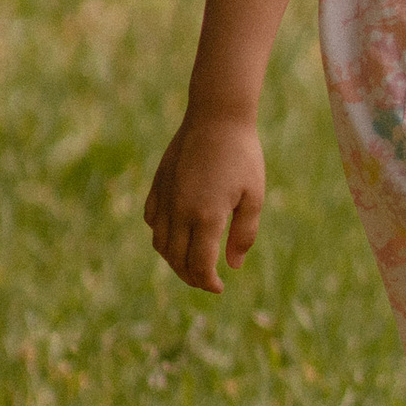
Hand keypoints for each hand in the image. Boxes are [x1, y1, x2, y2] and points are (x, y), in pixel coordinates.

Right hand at [144, 107, 264, 291]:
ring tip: (191, 263)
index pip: (200, 265)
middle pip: (177, 260)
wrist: (217, 117)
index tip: (219, 288)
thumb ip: (244, 234)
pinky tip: (177, 235)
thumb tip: (232, 266)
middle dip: (191, 276)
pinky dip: (161, 235)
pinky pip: (151, 220)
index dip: (208, 283)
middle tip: (206, 281)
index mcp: (206, 217)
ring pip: (160, 243)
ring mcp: (165, 198)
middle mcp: (180, 211)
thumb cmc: (242, 156)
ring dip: (173, 260)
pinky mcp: (158, 185)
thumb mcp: (254, 196)